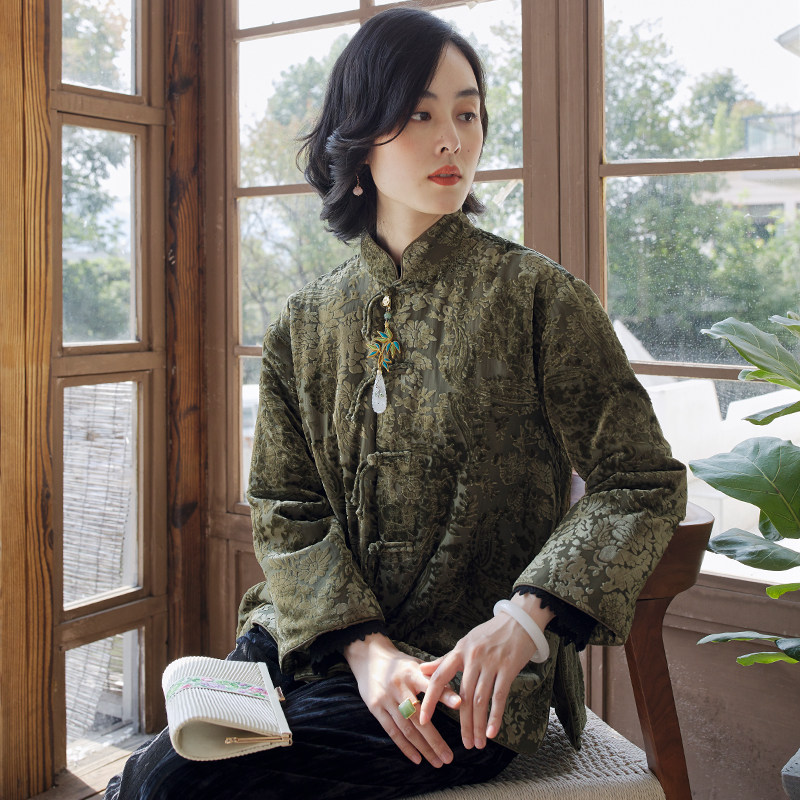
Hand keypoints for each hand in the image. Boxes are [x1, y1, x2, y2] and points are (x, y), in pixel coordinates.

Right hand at [343, 632, 460, 766]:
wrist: (368, 657)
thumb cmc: (399, 664)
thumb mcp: (416, 664)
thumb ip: (434, 678)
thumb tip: (457, 693)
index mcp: (412, 672)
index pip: (430, 684)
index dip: (444, 694)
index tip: (460, 704)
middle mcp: (399, 686)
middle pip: (419, 716)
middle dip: (435, 739)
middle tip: (449, 757)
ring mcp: (386, 698)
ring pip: (407, 728)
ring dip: (423, 747)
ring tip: (438, 761)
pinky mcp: (375, 707)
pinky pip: (392, 731)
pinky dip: (405, 746)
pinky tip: (417, 758)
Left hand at [418, 595, 552, 749]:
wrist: (519, 620)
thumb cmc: (490, 633)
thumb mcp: (465, 642)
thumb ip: (445, 659)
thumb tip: (422, 670)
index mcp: (459, 651)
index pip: (439, 677)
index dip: (430, 699)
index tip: (422, 719)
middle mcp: (472, 657)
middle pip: (463, 696)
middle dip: (462, 723)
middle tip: (464, 744)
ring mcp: (490, 663)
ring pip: (480, 700)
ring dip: (478, 725)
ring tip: (477, 743)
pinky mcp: (508, 668)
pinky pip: (499, 697)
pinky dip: (495, 716)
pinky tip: (492, 732)